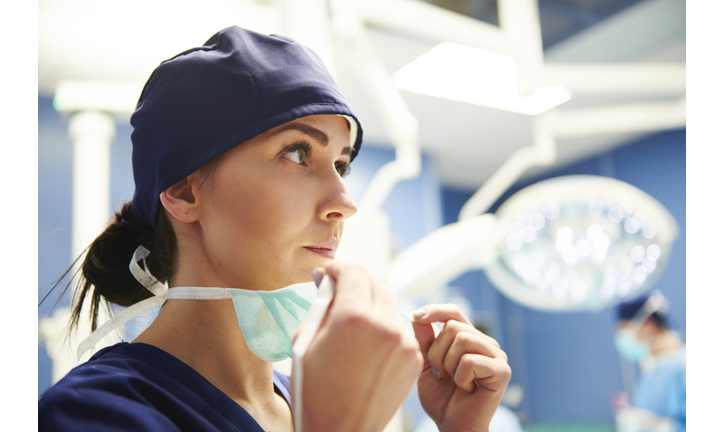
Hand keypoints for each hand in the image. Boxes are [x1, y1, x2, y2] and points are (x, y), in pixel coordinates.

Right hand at [294, 262, 422, 431]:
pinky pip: (399, 329)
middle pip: (377, 281)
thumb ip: (321, 304)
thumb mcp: (305, 341)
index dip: (338, 268)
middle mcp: (384, 325)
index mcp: (353, 318)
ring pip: (390, 304)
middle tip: (341, 292)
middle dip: (358, 281)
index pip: (353, 271)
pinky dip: (384, 328)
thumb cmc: (314, 390)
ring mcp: (403, 342)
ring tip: (352, 326)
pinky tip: (367, 346)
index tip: (329, 273)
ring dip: (371, 305)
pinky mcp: (413, 358)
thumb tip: (327, 279)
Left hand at [411, 304, 510, 431]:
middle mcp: (485, 343)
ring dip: (448, 365)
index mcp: (469, 338)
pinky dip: (460, 378)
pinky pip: (470, 361)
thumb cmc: (441, 397)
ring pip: (462, 340)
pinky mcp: (502, 371)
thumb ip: (424, 339)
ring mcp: (497, 355)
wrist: (452, 425)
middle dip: (437, 352)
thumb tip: (417, 314)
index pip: (453, 312)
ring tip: (453, 381)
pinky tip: (466, 388)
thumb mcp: (425, 363)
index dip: (435, 310)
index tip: (414, 316)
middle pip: (453, 326)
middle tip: (439, 374)